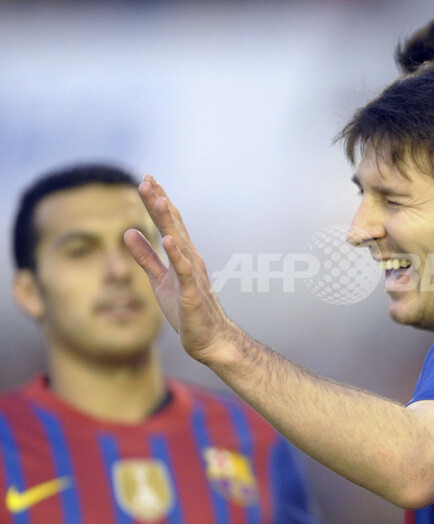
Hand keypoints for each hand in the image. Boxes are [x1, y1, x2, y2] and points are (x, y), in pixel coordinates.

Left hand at [124, 175, 232, 364]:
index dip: (157, 202)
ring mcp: (192, 274)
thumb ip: (145, 256)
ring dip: (170, 221)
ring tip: (160, 200)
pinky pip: (184, 271)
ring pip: (180, 242)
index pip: (168, 223)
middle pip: (173, 225)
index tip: (146, 180)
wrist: (209, 338)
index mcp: (182, 255)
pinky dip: (177, 254)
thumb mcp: (159, 279)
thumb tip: (128, 233)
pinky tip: (169, 240)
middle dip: (160, 203)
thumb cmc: (187, 310)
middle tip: (148, 179)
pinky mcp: (192, 292)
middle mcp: (190, 259)